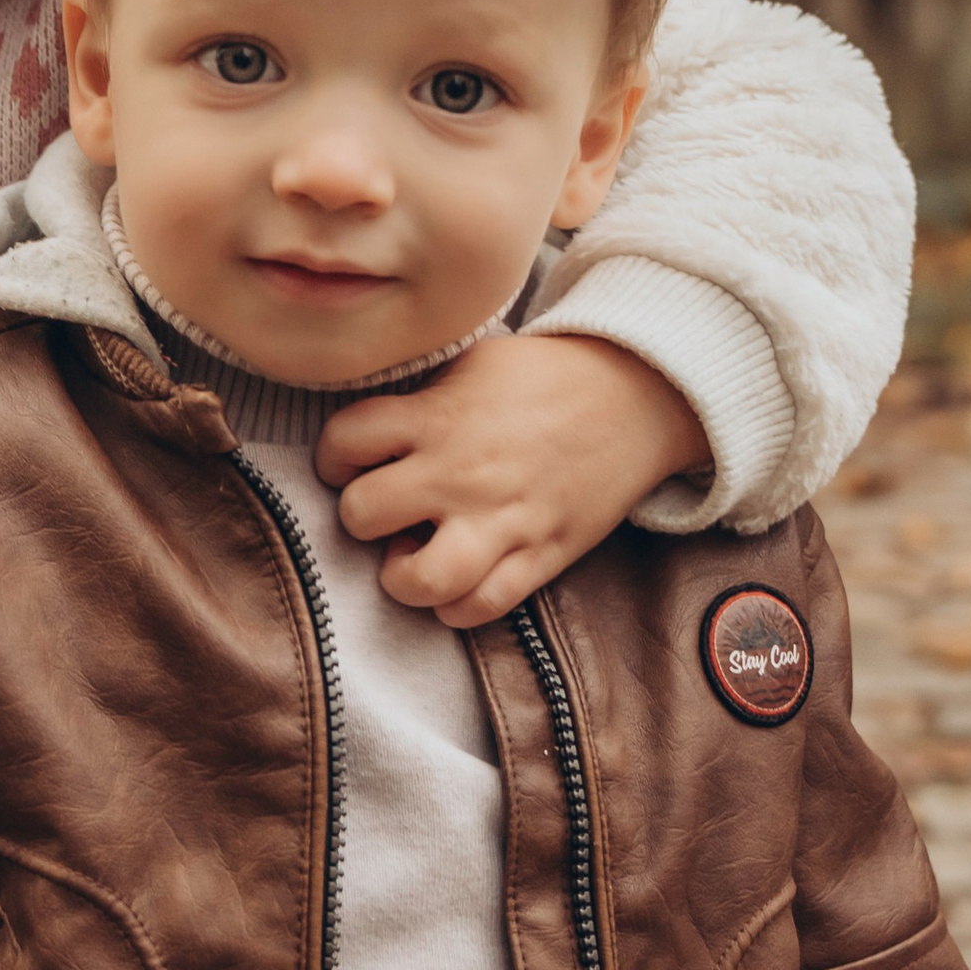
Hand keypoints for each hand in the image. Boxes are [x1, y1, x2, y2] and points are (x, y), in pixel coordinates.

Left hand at [316, 332, 709, 627]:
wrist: (636, 396)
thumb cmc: (546, 377)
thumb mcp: (472, 362)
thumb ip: (419, 399)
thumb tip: (370, 434)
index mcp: (438, 418)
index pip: (344, 441)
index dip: (334, 455)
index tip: (350, 461)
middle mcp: (460, 472)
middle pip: (363, 514)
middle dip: (361, 516)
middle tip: (383, 509)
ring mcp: (501, 520)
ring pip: (419, 580)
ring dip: (402, 576)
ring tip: (411, 557)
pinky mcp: (540, 556)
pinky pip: (481, 607)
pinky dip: (457, 607)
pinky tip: (456, 584)